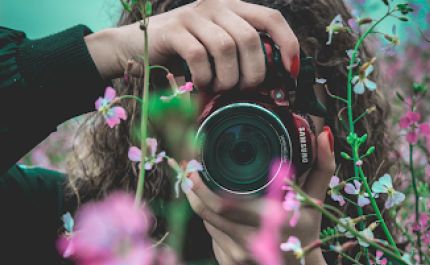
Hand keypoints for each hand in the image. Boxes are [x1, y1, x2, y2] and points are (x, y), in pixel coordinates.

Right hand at [85, 0, 299, 91]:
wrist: (135, 46)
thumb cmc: (182, 54)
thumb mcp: (216, 51)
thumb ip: (240, 57)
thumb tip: (268, 83)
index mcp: (232, 8)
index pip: (271, 18)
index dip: (288, 44)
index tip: (291, 71)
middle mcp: (216, 6)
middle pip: (251, 38)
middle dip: (253, 73)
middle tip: (242, 90)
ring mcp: (194, 16)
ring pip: (226, 47)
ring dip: (227, 78)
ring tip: (218, 88)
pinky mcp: (174, 31)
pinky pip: (199, 56)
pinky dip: (204, 77)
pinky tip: (201, 84)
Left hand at [185, 128, 336, 264]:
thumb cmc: (308, 235)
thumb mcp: (315, 201)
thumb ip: (322, 167)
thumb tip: (323, 135)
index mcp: (275, 221)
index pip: (225, 203)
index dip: (202, 185)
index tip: (194, 165)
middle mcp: (254, 242)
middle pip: (210, 212)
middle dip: (194, 190)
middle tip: (189, 171)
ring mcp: (239, 257)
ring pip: (209, 223)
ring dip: (203, 204)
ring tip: (201, 187)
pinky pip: (213, 238)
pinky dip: (214, 224)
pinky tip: (220, 216)